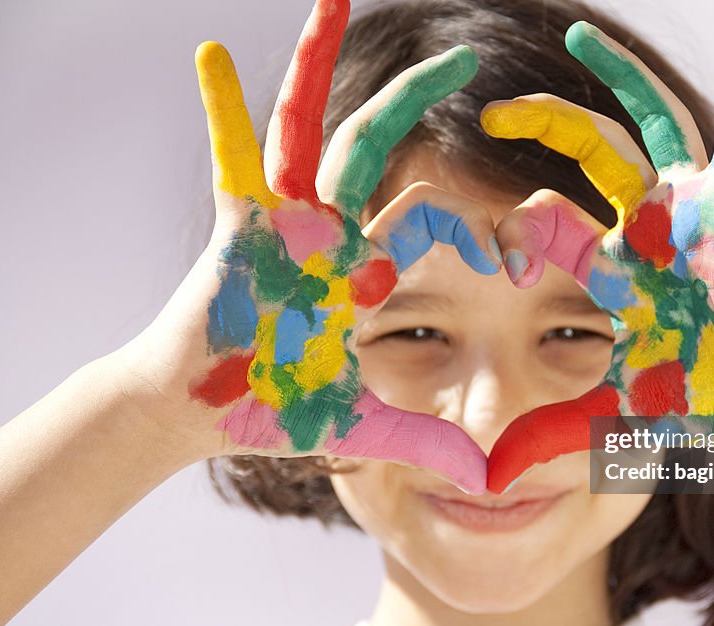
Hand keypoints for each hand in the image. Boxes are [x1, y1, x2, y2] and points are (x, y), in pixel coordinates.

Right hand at [122, 0, 499, 492]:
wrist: (204, 412)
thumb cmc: (277, 409)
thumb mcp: (365, 426)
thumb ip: (427, 445)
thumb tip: (490, 483)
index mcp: (365, 268)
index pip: (434, 221)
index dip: (476, 230)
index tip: (509, 257)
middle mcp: (330, 232)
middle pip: (379, 146)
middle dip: (418, 95)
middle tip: (465, 53)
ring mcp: (284, 224)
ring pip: (311, 130)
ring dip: (317, 64)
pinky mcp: (239, 229)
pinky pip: (232, 161)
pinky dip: (222, 112)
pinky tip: (209, 56)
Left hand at [480, 21, 713, 492]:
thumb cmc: (711, 397)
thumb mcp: (621, 408)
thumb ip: (560, 432)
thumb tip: (489, 484)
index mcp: (614, 264)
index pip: (548, 224)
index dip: (518, 230)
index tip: (498, 251)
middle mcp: (647, 224)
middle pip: (587, 156)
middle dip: (541, 126)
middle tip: (490, 110)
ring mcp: (690, 206)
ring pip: (643, 125)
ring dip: (614, 77)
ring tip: (574, 36)